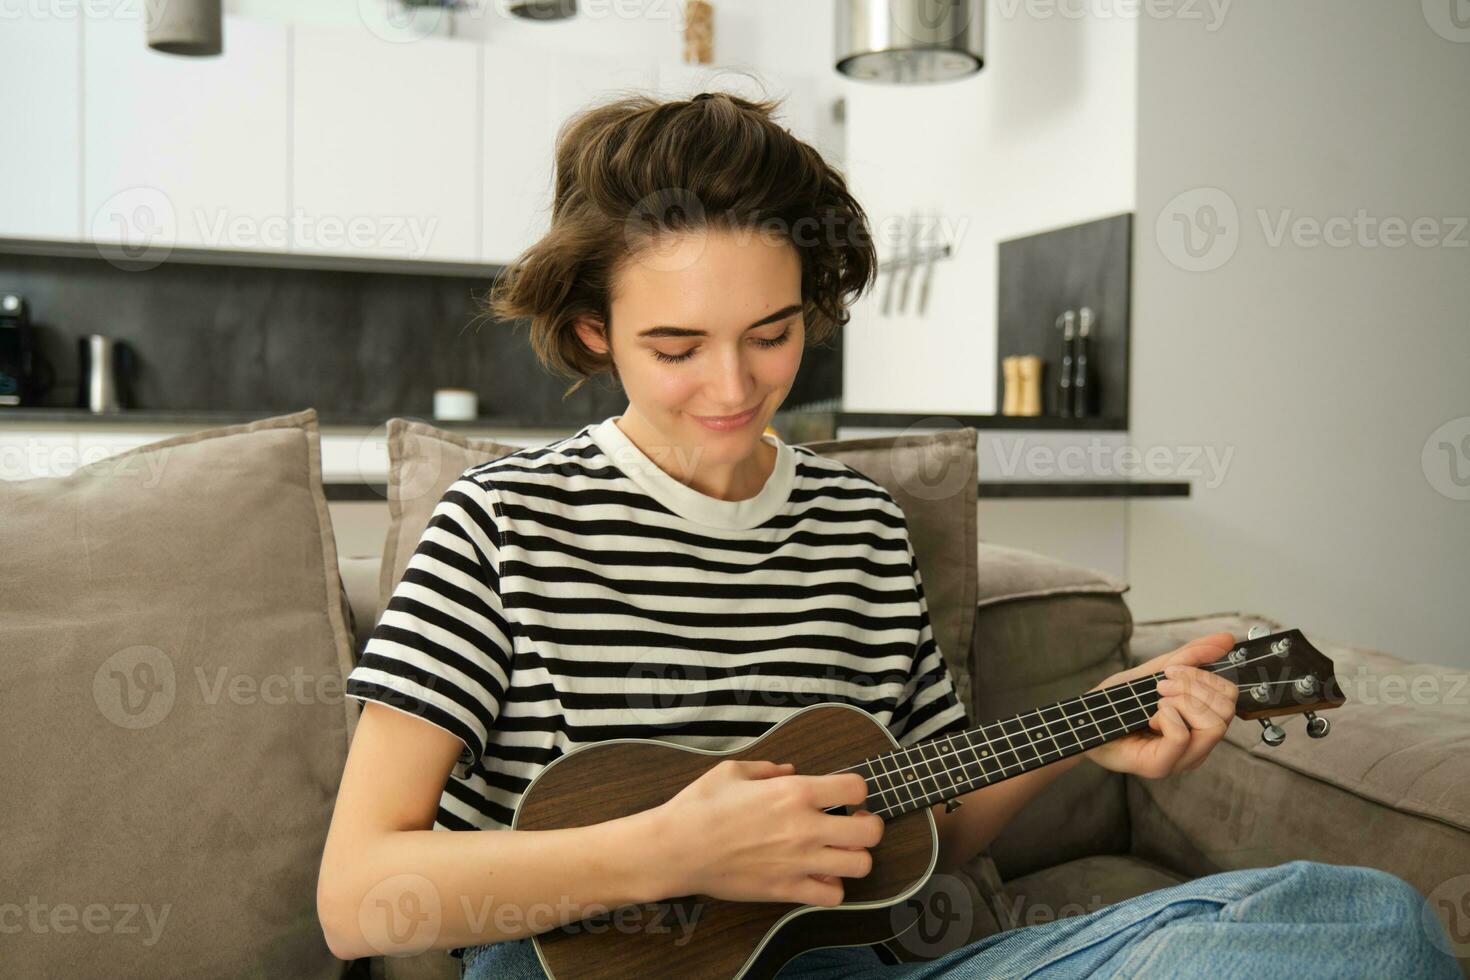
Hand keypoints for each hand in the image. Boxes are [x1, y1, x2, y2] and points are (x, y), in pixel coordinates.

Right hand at [652, 759, 882, 907]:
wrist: (676, 848)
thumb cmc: (700, 805)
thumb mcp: (733, 770)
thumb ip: (768, 768)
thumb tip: (788, 769)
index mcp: (794, 791)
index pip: (856, 787)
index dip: (857, 789)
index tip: (845, 794)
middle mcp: (805, 827)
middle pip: (871, 831)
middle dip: (869, 825)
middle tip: (852, 823)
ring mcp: (799, 862)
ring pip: (860, 865)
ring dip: (854, 857)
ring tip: (837, 851)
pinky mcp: (787, 889)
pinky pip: (833, 896)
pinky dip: (831, 887)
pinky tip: (817, 876)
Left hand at [1083, 632, 1238, 778]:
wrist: (1082, 723)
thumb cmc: (1117, 702)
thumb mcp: (1153, 672)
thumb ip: (1188, 657)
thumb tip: (1225, 638)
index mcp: (1200, 723)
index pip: (1230, 697)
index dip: (1205, 676)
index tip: (1172, 671)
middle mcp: (1198, 745)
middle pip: (1227, 710)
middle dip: (1194, 686)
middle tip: (1162, 685)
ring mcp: (1182, 759)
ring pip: (1214, 725)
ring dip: (1182, 700)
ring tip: (1156, 699)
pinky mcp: (1161, 766)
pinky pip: (1182, 736)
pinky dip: (1167, 716)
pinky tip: (1149, 717)